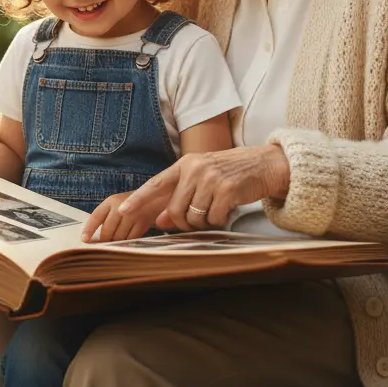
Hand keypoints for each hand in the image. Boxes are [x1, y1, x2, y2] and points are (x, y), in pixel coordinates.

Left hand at [82, 191, 159, 242]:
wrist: (155, 196)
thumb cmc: (130, 203)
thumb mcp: (116, 204)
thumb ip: (105, 217)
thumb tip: (92, 236)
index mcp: (111, 201)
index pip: (96, 216)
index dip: (89, 229)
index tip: (84, 240)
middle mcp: (121, 207)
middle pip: (107, 231)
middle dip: (104, 240)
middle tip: (103, 245)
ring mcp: (133, 215)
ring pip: (118, 237)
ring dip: (116, 242)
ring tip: (116, 241)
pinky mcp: (143, 223)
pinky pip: (131, 239)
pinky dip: (127, 242)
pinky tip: (127, 240)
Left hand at [116, 145, 290, 232]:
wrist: (264, 163)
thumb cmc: (230, 173)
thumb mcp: (202, 178)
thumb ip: (180, 195)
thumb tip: (158, 220)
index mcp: (186, 164)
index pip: (156, 184)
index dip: (139, 199)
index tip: (124, 211)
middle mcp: (195, 169)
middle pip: (175, 210)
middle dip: (184, 223)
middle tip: (198, 221)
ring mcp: (211, 178)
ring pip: (194, 218)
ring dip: (204, 222)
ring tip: (216, 210)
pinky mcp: (227, 190)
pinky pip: (214, 219)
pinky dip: (220, 220)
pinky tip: (228, 208)